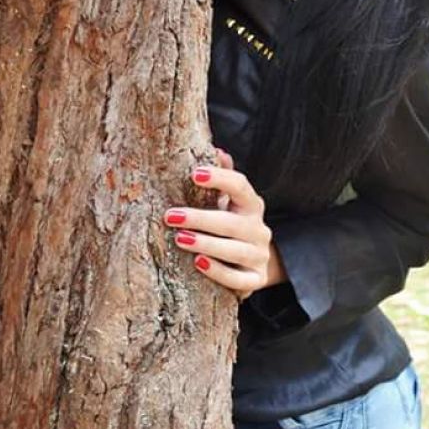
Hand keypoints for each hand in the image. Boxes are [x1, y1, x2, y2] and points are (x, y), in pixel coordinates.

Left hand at [163, 151, 286, 300]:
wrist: (254, 262)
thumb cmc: (230, 223)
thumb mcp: (228, 201)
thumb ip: (222, 177)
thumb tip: (216, 150)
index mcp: (251, 204)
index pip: (240, 186)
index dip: (219, 178)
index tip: (193, 174)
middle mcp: (259, 229)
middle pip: (231, 222)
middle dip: (199, 218)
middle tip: (170, 216)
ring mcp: (259, 255)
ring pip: (235, 250)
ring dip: (206, 243)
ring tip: (179, 239)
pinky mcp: (255, 279)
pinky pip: (238, 279)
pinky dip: (218, 272)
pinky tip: (198, 263)